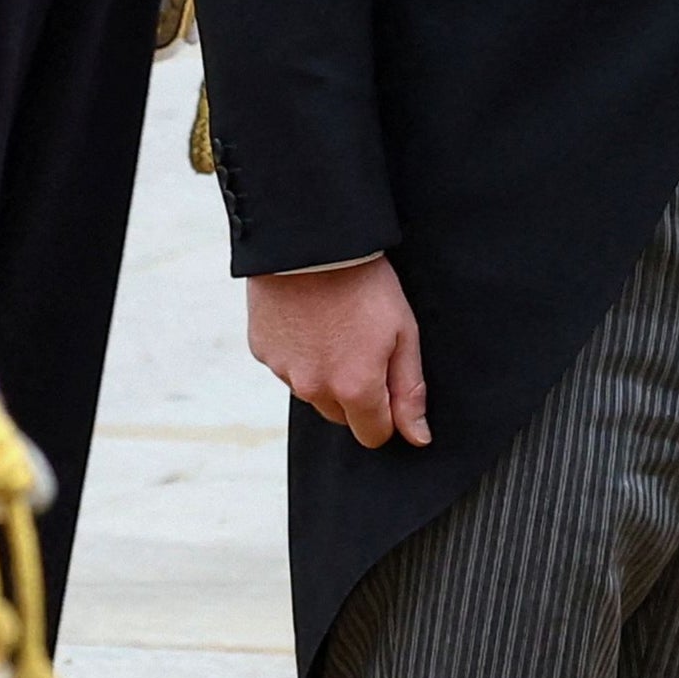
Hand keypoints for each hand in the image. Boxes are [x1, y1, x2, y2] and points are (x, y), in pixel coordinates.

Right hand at [247, 259, 429, 448]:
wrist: (311, 240)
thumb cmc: (364, 282)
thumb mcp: (403, 331)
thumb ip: (410, 390)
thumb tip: (417, 437)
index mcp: (354, 388)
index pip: (373, 434)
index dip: (387, 413)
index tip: (388, 380)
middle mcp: (314, 389)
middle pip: (341, 415)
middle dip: (354, 392)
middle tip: (362, 343)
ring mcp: (283, 371)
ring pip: (312, 390)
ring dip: (324, 371)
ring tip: (333, 323)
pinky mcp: (261, 351)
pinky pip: (286, 366)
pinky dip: (298, 351)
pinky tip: (307, 317)